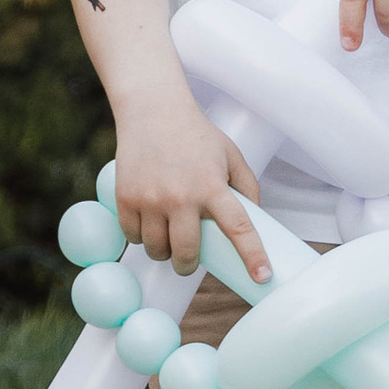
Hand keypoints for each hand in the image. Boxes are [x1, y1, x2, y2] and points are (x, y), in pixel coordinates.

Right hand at [109, 99, 269, 283]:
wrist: (152, 111)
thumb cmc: (195, 135)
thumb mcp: (230, 154)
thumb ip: (247, 186)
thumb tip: (255, 221)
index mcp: (213, 187)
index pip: (239, 228)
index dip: (253, 256)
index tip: (262, 277)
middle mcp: (181, 197)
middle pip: (187, 254)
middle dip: (188, 265)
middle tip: (188, 260)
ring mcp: (151, 199)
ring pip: (157, 250)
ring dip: (163, 252)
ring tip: (166, 237)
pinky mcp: (126, 198)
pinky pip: (133, 237)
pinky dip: (141, 237)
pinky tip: (147, 224)